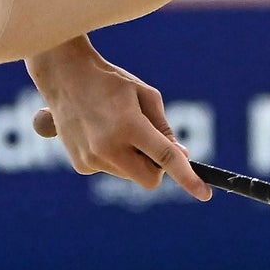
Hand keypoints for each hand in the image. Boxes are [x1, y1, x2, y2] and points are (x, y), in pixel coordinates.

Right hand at [29, 41, 210, 199]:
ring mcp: (92, 159)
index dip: (187, 177)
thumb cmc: (111, 82)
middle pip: (149, 179)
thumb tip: (181, 156)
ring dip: (133, 159)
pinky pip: (111, 170)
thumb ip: (164, 128)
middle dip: (157, 168)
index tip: (204, 194)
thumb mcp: (145, 95)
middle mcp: (108, 147)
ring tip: (116, 128)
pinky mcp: (81, 165)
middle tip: (150, 142)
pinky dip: (114, 158)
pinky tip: (100, 134)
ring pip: (130, 175)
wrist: (65, 76)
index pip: (165, 158)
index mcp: (129, 126)